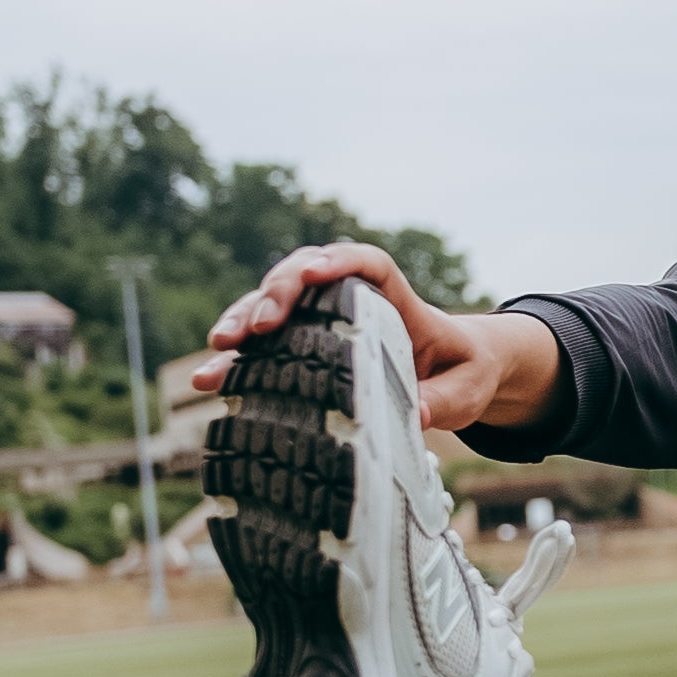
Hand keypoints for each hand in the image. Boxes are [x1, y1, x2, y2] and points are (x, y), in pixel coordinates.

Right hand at [187, 243, 562, 436]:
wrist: (458, 373)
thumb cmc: (465, 372)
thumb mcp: (468, 389)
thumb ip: (445, 399)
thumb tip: (416, 415)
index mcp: (399, 300)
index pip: (369, 263)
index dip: (341, 261)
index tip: (314, 273)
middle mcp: (351, 301)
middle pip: (305, 275)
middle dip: (276, 292)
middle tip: (260, 325)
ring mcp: (322, 321)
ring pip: (273, 303)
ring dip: (243, 318)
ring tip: (219, 347)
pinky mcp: (304, 348)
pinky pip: (264, 345)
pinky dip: (236, 359)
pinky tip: (208, 379)